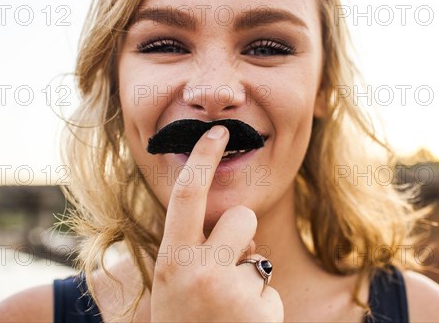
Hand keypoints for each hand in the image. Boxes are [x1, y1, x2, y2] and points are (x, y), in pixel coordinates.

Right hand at [151, 125, 283, 321]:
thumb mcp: (169, 288)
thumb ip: (188, 252)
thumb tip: (235, 228)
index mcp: (171, 261)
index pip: (187, 195)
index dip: (203, 157)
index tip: (218, 132)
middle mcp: (199, 272)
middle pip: (240, 217)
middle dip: (241, 234)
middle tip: (225, 269)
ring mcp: (234, 292)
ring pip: (259, 253)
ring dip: (249, 273)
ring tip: (229, 308)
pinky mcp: (263, 310)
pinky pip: (269, 287)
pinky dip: (260, 304)